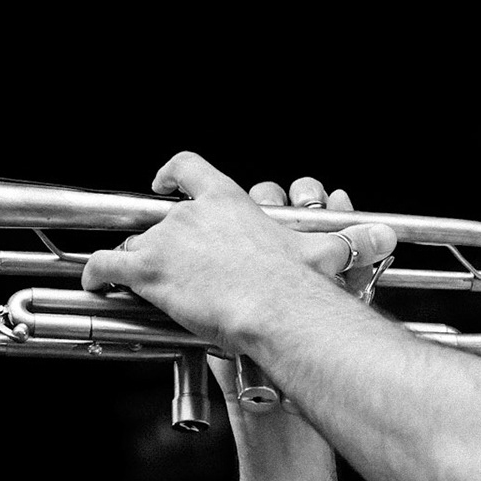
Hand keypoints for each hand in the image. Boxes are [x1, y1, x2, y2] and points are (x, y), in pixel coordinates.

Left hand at [79, 152, 395, 353]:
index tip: (165, 184)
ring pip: (133, 244)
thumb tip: (384, 237)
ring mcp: (165, 242)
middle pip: (159, 220)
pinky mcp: (147, 272)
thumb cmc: (296, 285)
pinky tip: (96, 285)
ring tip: (136, 284)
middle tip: (166, 262)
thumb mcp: (324, 256)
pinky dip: (98, 276)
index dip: (173, 175)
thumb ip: (351, 243)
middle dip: (158, 242)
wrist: (274, 310)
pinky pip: (107, 268)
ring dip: (131, 262)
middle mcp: (191, 215)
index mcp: (228, 203)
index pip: (190, 170)